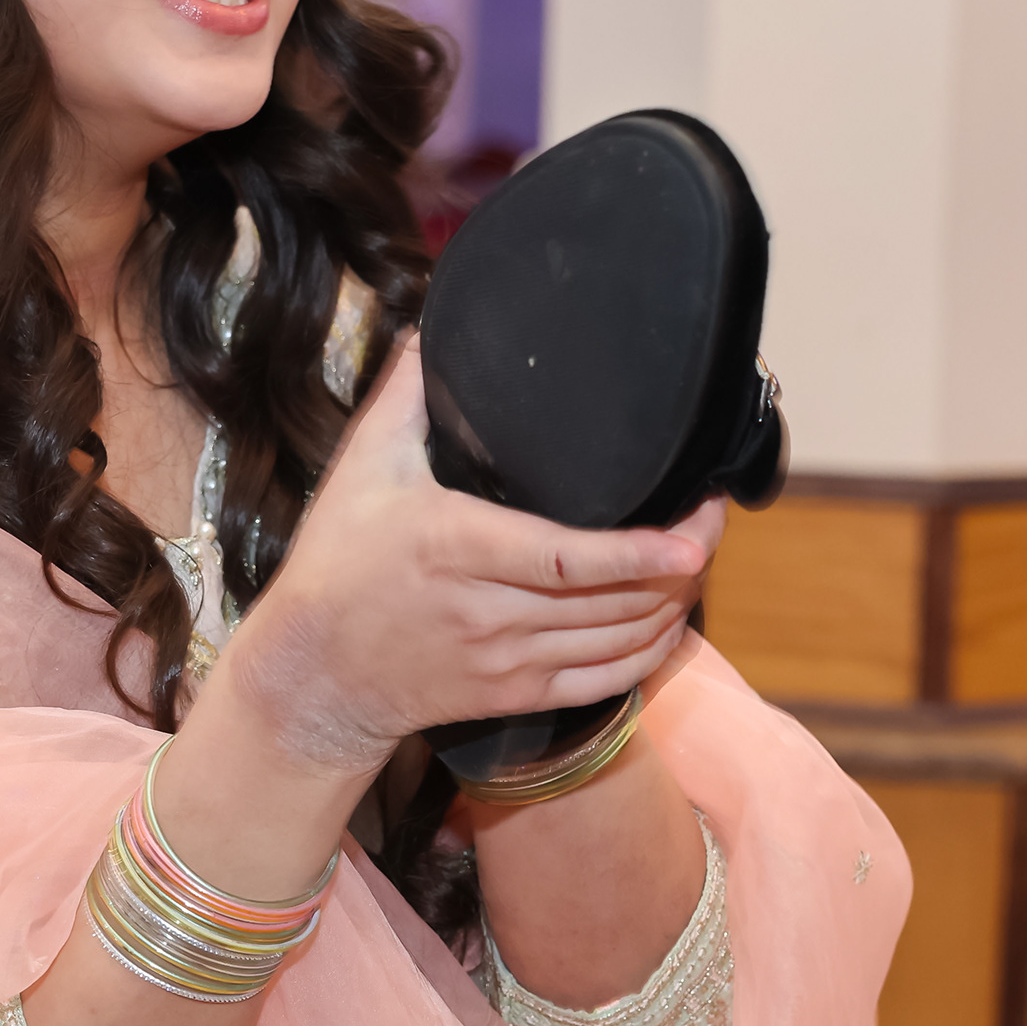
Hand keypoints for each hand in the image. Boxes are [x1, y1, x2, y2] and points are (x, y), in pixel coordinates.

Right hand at [210, 336, 721, 780]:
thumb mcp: (363, 470)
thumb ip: (404, 396)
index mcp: (459, 548)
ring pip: (620, 641)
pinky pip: (605, 683)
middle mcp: (491, 612)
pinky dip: (650, 653)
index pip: (567, 558)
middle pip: (614, 599)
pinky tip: (670, 619)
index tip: (694, 535)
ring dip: (674, 604)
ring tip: (696, 559)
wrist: (316, 674)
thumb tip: (434, 330)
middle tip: (710, 519)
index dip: (639, 551)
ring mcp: (508, 661)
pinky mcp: (516, 696)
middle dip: (681, 563)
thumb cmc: (338, 564)